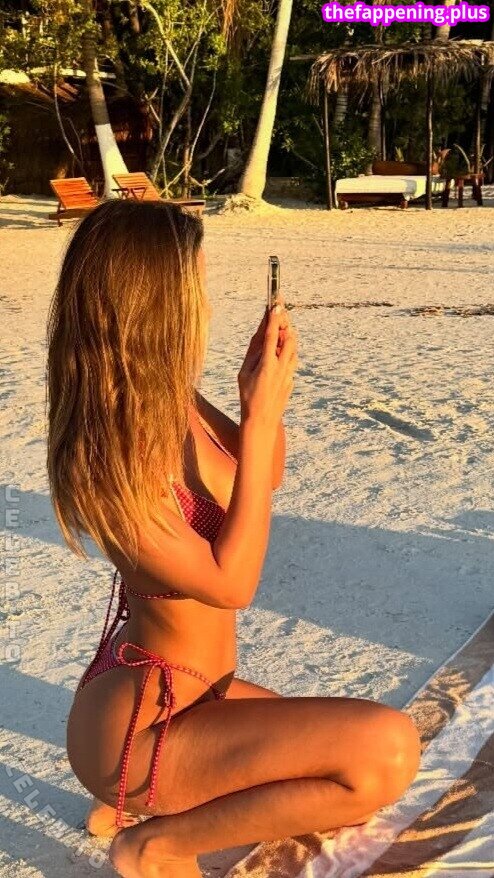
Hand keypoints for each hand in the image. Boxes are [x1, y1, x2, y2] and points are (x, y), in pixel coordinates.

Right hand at [238, 304, 297, 428]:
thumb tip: (259, 334)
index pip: (271, 335)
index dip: (274, 318)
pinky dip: (288, 350)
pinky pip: (293, 359)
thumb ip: (253, 352)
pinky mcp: (292, 379)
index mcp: (267, 364)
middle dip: (285, 323)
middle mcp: (281, 367)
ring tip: (280, 328)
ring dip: (288, 335)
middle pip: (288, 338)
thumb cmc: (247, 396)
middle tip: (280, 312)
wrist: (262, 420)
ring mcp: (289, 373)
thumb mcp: (244, 373)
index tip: (276, 305)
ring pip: (293, 347)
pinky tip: (280, 349)